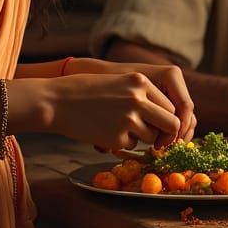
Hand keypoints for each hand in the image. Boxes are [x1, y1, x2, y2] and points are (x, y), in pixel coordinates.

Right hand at [62, 58, 194, 144]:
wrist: (55, 101)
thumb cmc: (84, 91)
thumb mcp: (118, 82)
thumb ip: (141, 95)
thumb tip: (164, 118)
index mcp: (141, 82)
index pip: (170, 106)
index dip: (167, 119)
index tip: (160, 126)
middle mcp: (138, 99)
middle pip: (171, 123)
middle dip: (165, 134)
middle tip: (156, 138)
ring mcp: (129, 120)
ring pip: (152, 137)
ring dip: (141, 137)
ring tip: (119, 127)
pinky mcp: (117, 138)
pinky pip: (131, 146)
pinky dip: (122, 143)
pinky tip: (105, 132)